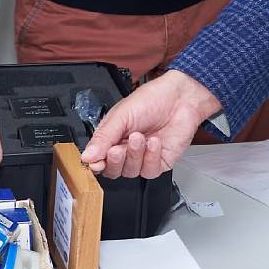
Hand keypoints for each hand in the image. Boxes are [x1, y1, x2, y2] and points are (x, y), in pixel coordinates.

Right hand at [81, 69, 221, 178]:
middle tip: (117, 148)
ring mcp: (143, 156)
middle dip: (114, 161)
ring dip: (134, 155)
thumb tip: (87, 156)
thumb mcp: (122, 114)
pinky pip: (150, 171)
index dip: (96, 164)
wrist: (181, 96)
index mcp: (112, 136)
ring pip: (130, 172)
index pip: (98, 159)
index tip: (96, 162)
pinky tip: (154, 142)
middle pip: (113, 170)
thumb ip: (104, 136)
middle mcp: (126, 149)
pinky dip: (150, 158)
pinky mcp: (160, 161)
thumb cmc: (153, 99)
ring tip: (139, 137)